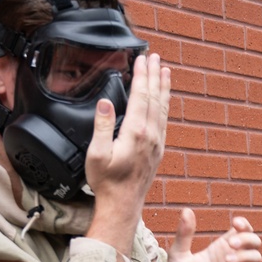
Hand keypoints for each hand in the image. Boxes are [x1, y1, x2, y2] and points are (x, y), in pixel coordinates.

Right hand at [85, 53, 170, 252]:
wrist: (123, 204)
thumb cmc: (107, 182)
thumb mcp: (97, 154)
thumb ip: (102, 126)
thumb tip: (105, 103)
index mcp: (135, 133)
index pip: (141, 96)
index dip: (142, 76)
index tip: (142, 59)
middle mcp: (151, 136)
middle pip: (154, 98)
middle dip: (154, 75)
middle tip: (155, 56)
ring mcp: (157, 143)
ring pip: (163, 108)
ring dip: (163, 88)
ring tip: (164, 71)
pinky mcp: (158, 150)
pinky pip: (164, 121)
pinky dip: (165, 105)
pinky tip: (164, 99)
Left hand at [165, 209, 261, 261]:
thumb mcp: (178, 255)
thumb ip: (184, 234)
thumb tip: (186, 210)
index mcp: (221, 248)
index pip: (242, 230)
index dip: (244, 224)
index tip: (236, 222)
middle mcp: (233, 258)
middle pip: (254, 241)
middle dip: (247, 238)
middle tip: (230, 244)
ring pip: (257, 257)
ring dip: (245, 255)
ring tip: (227, 260)